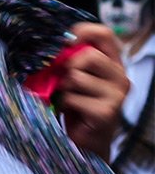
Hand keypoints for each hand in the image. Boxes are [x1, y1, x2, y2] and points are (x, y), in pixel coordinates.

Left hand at [56, 22, 130, 158]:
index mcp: (113, 63)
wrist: (86, 142)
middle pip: (88, 55)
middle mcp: (120, 76)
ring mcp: (116, 95)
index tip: (64, 42)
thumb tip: (52, 45)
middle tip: (61, 81)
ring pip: (76, 77)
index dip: (81, 31)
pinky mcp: (106, 112)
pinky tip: (69, 111)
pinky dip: (63, 104)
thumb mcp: (74, 79)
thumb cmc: (77, 107)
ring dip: (63, 89)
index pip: (104, 33)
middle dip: (66, 67)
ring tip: (67, 99)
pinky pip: (72, 97)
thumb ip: (70, 61)